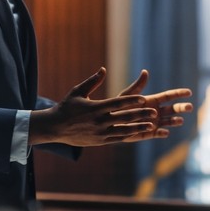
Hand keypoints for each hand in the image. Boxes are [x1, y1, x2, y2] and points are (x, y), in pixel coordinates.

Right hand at [30, 67, 160, 146]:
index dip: (131, 101)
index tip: (143, 99)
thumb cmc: (66, 107)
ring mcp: (100, 132)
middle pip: (124, 117)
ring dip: (139, 127)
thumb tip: (103, 69)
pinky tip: (139, 133)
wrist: (55, 127)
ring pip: (124, 130)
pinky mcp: (100, 141)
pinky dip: (129, 135)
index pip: (117, 103)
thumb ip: (92, 81)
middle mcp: (99, 120)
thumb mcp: (77, 91)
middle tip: (154, 112)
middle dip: (140, 114)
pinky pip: (117, 138)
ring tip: (152, 125)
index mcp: (96, 107)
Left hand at [117, 69, 192, 140]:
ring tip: (179, 120)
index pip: (169, 96)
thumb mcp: (128, 95)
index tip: (189, 92)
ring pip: (168, 122)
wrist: (110, 121)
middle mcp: (156, 111)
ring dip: (174, 121)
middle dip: (181, 108)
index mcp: (153, 100)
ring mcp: (153, 122)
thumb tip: (145, 71)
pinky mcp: (148, 133)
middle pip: (172, 109)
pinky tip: (165, 132)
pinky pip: (157, 133)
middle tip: (189, 107)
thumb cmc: (118, 106)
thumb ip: (138, 86)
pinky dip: (162, 133)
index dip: (179, 94)